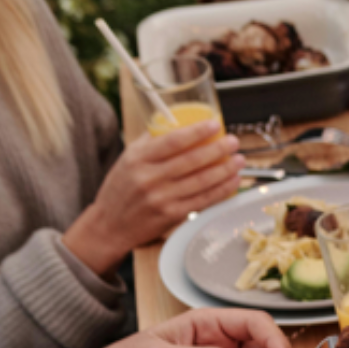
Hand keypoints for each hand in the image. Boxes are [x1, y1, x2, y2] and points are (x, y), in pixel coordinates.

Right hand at [63, 123, 242, 273]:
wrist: (110, 224)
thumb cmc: (121, 189)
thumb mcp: (128, 159)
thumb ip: (150, 142)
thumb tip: (176, 123)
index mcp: (138, 158)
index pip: (172, 141)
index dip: (197, 132)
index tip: (214, 125)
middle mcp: (149, 178)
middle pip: (191, 160)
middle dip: (218, 149)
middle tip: (233, 141)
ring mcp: (162, 198)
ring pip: (201, 181)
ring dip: (225, 170)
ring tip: (238, 160)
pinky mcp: (172, 215)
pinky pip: (203, 200)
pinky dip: (221, 190)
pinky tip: (232, 182)